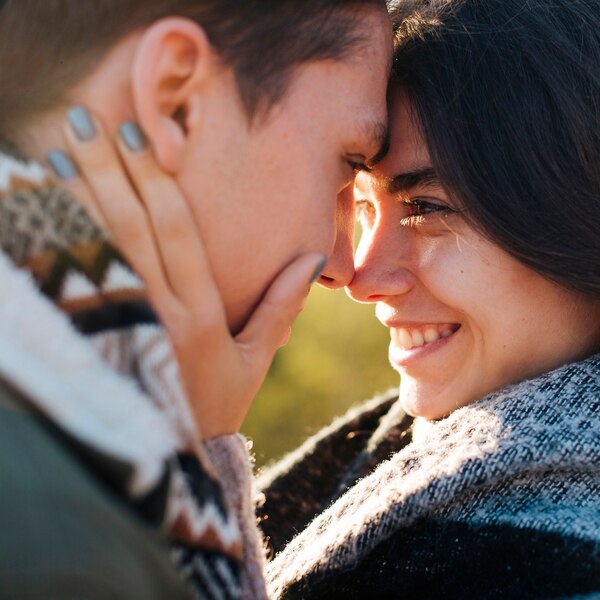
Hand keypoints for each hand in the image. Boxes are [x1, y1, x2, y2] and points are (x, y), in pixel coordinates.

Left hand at [57, 110, 325, 437]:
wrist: (164, 463)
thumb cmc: (216, 407)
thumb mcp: (255, 359)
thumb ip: (281, 306)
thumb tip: (312, 256)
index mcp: (198, 316)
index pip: (176, 235)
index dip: (157, 183)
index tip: (141, 137)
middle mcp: (155, 314)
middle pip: (128, 230)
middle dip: (106, 171)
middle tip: (83, 119)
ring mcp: (117, 327)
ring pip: (96, 251)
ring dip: (75, 198)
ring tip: (57, 150)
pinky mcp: (92, 339)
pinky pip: (74, 283)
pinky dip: (58, 244)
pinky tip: (40, 209)